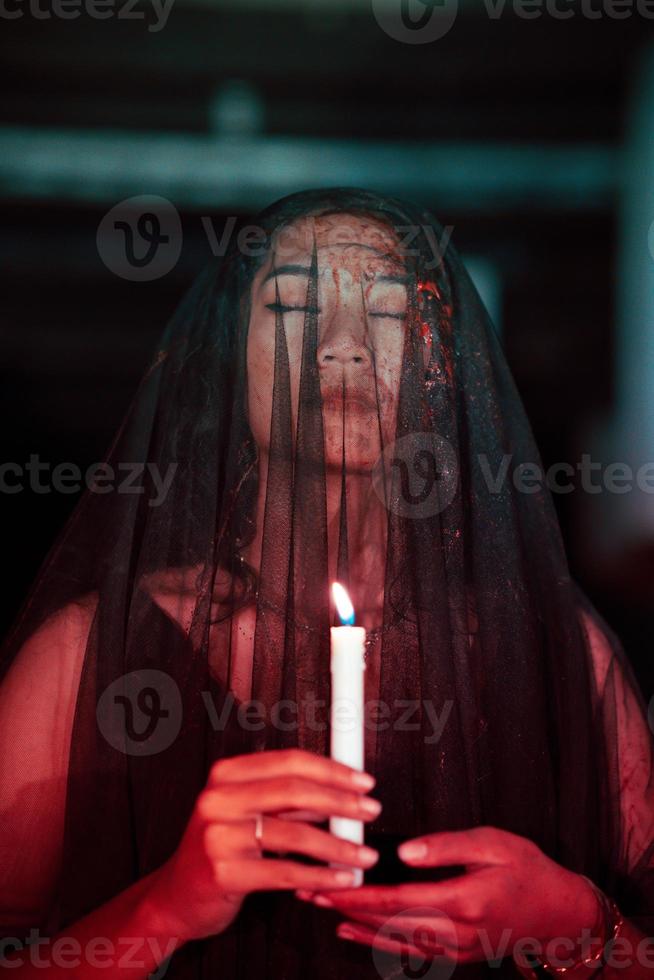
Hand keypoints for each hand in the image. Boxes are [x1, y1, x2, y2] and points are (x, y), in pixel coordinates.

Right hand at [145, 748, 380, 942]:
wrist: (176, 896)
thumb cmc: (220, 849)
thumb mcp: (245, 812)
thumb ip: (285, 800)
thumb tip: (342, 791)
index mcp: (226, 774)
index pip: (289, 761)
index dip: (331, 769)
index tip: (363, 780)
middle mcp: (218, 799)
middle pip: (294, 791)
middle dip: (341, 800)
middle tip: (371, 811)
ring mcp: (218, 835)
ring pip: (295, 833)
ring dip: (339, 844)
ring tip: (365, 854)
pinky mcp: (224, 872)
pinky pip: (285, 872)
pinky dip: (321, 875)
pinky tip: (342, 878)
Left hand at [297, 826, 599, 966]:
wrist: (560, 913)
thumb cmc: (529, 870)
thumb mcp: (493, 843)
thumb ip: (447, 846)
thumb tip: (405, 851)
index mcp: (462, 900)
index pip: (396, 899)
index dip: (358, 893)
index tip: (329, 881)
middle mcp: (454, 931)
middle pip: (387, 921)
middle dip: (345, 906)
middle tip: (309, 888)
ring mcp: (455, 948)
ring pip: (393, 940)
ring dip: (354, 923)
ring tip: (322, 905)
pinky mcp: (456, 954)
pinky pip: (408, 951)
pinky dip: (377, 942)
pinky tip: (355, 931)